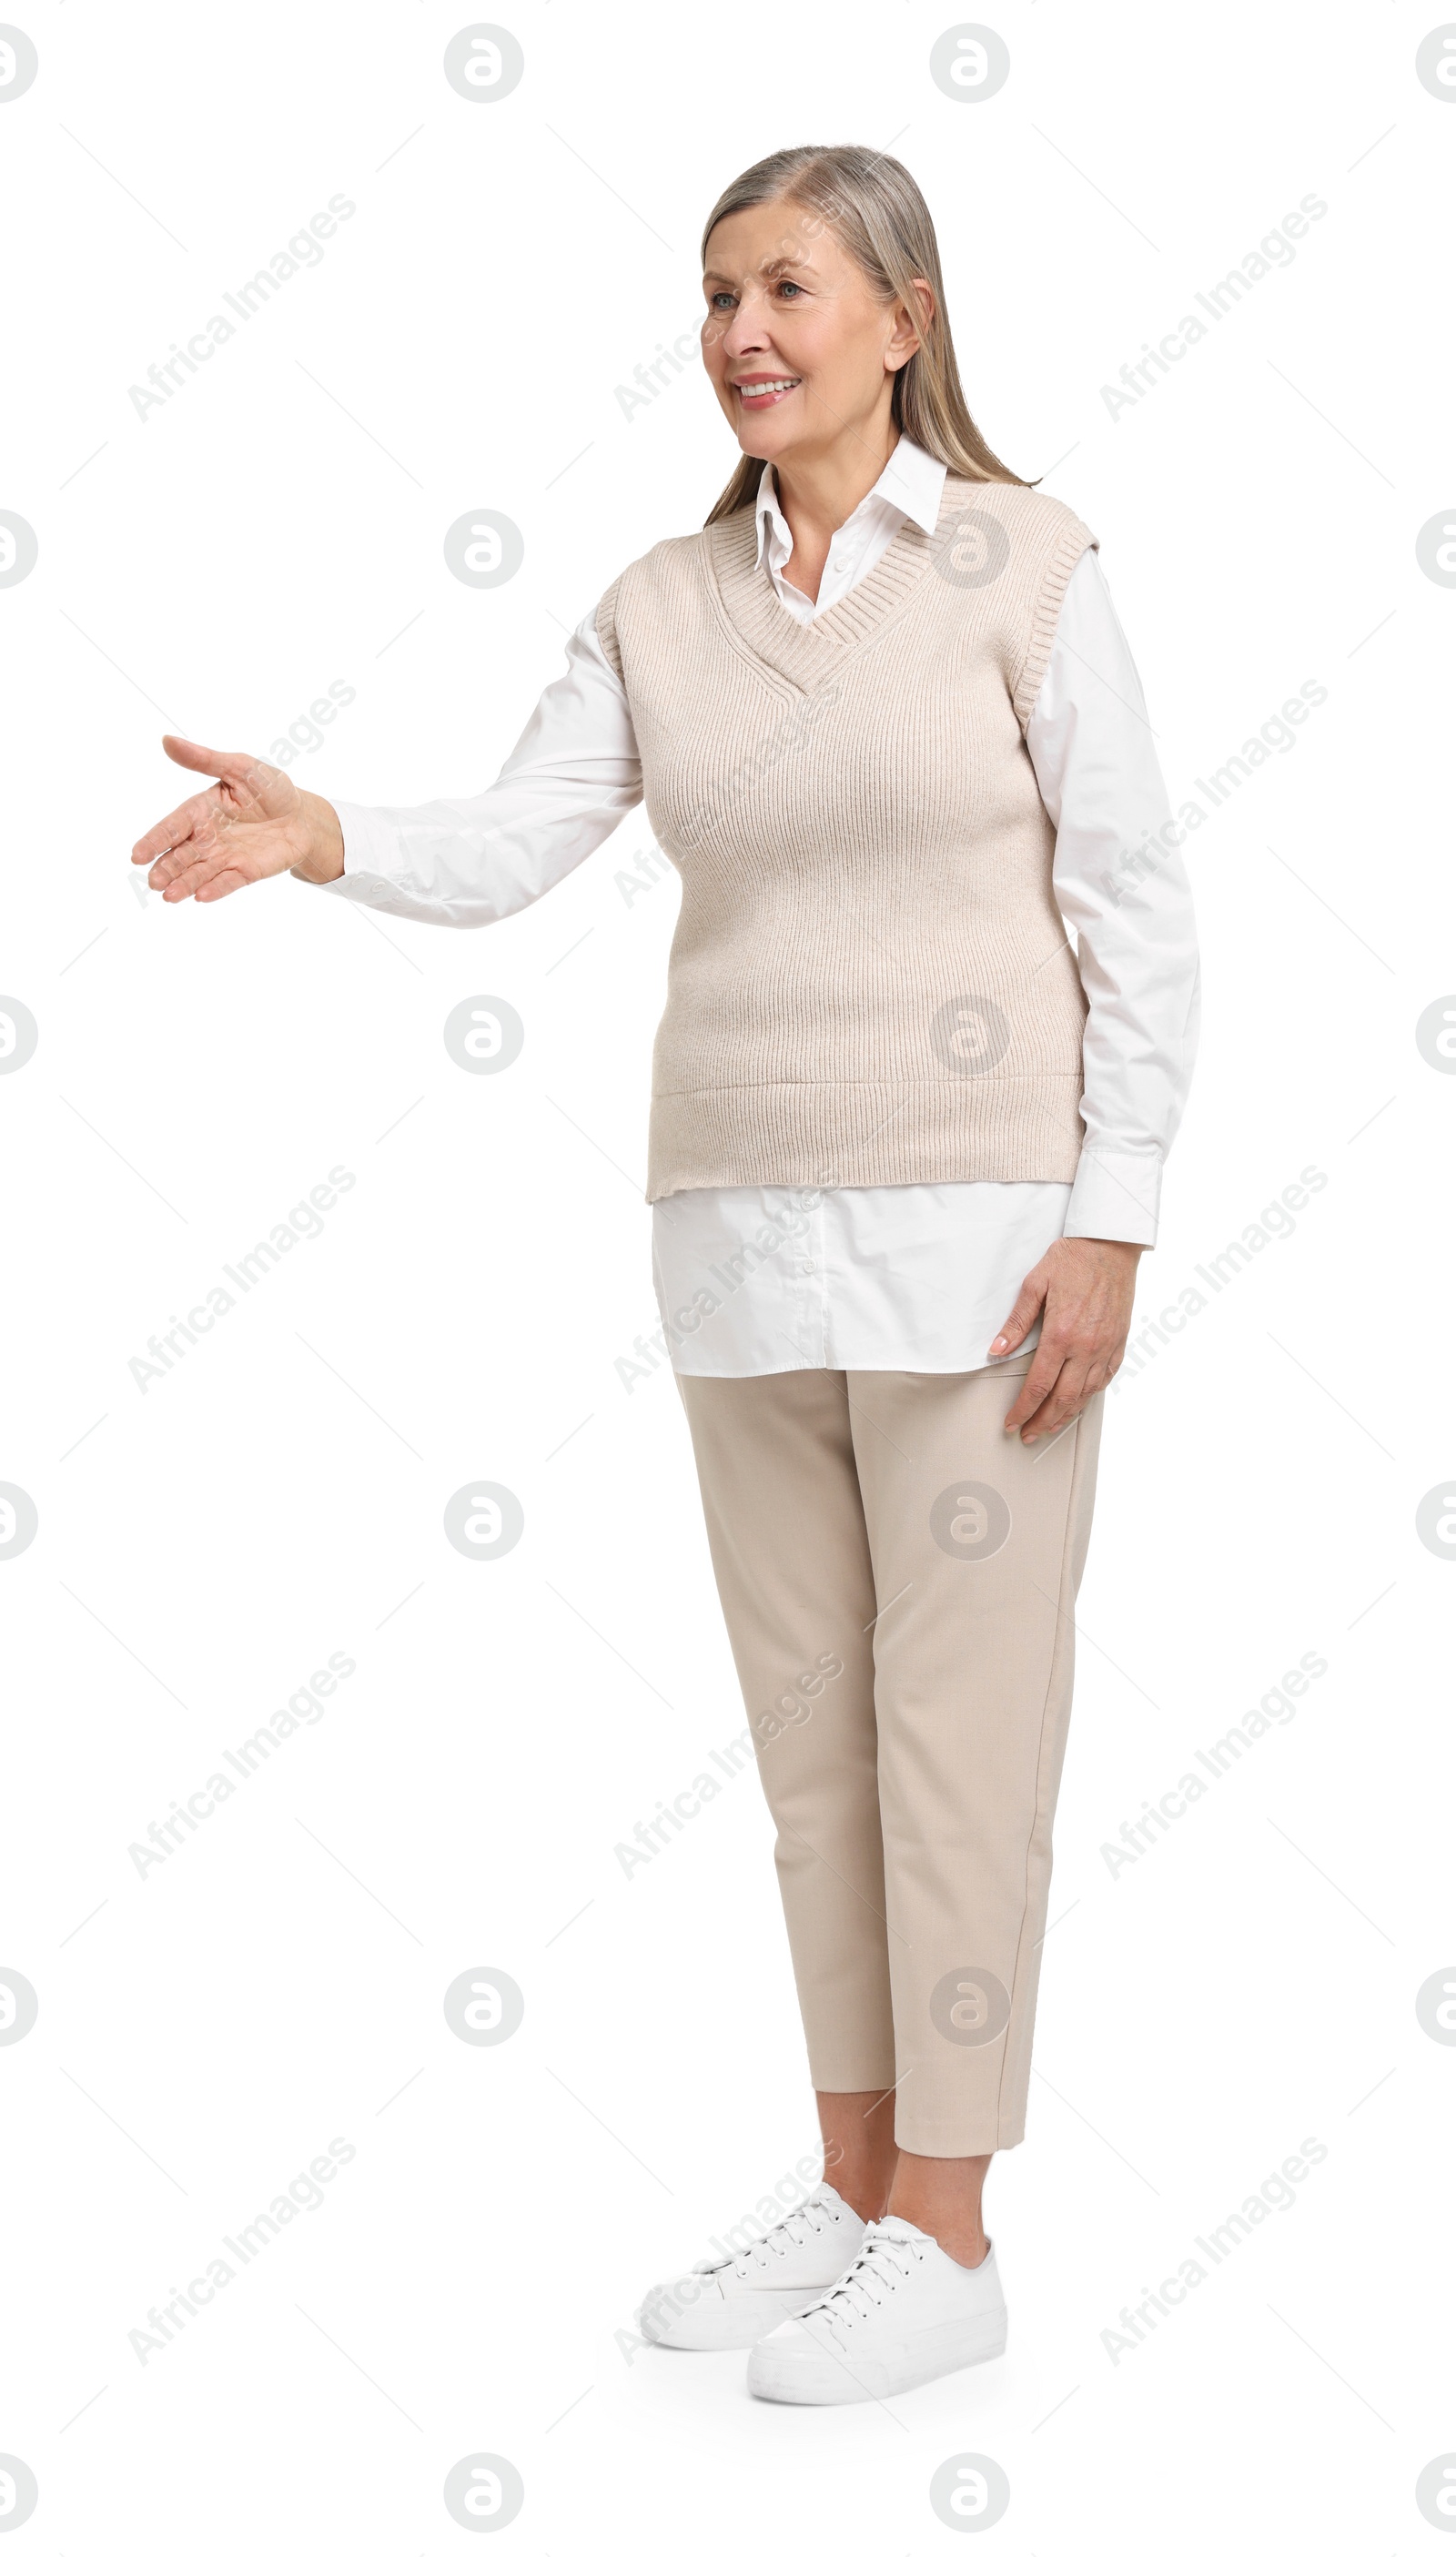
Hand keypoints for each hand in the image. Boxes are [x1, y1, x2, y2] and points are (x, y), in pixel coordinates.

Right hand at [131, 735, 344, 902]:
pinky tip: (200, 897)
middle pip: (181, 855)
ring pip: (199, 872)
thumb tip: (167, 740)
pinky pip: (227, 882)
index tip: (137, 856)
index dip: (154, 841)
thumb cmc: (269, 788)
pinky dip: (215, 889)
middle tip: (153, 881)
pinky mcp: (245, 872)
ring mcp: (225, 856)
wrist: (302, 815)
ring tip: (169, 896)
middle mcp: (207, 837)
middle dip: (166, 868)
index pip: (172, 826)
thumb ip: (204, 760)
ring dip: (184, 884)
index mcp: (201, 810)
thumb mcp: (239, 767)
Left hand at [990, 1236, 1142, 1442]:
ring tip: (1050, 1428)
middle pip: (1063, 1399)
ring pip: (1086, 1394)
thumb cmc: (1071, 1260)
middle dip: (1042, 1422)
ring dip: (1066, 1416)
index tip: (1012, 1424)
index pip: (1039, 1385)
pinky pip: (1105, 1379)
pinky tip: (1079, 1403)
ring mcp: (1105, 1347)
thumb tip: (996, 1351)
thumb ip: (1016, 1323)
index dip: (1023, 1409)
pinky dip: (1090, 1396)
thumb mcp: (1034, 1285)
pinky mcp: (1119, 1342)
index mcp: (1061, 1334)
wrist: (1110, 1245)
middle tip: (1028, 1435)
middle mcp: (1086, 1347)